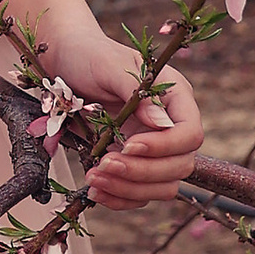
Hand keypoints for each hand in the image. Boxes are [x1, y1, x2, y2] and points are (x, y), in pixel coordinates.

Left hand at [49, 32, 205, 208]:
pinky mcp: (133, 165)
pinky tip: (94, 191)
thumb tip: (160, 123)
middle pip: (179, 166)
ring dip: (129, 189)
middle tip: (104, 164)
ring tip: (94, 177)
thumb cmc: (89, 56)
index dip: (164, 147)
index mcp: (175, 98)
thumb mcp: (109, 65)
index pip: (190, 134)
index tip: (128, 145)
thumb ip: (136, 91)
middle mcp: (170, 127)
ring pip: (162, 186)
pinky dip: (118, 198)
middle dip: (142, 172)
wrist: (64, 62)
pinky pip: (138, 194)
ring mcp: (153, 149)